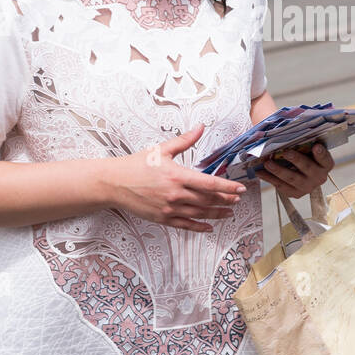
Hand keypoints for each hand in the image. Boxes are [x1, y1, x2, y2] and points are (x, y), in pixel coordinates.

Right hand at [111, 123, 245, 231]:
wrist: (114, 183)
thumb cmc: (137, 165)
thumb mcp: (161, 149)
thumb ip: (184, 140)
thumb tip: (200, 127)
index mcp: (177, 175)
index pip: (209, 183)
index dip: (227, 187)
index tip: (240, 188)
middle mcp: (175, 194)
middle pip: (208, 199)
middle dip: (225, 200)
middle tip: (237, 199)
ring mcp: (169, 208)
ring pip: (200, 213)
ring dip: (217, 213)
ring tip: (229, 212)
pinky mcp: (163, 218)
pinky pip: (185, 225)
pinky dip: (199, 227)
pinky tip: (209, 226)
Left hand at [258, 142, 334, 198]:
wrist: (303, 174)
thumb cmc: (305, 154)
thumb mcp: (309, 147)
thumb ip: (305, 140)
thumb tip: (291, 126)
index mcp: (325, 164)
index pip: (325, 159)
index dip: (321, 153)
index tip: (316, 146)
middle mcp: (319, 177)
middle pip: (307, 168)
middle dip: (296, 160)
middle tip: (285, 152)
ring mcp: (307, 187)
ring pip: (292, 178)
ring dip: (278, 170)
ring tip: (267, 163)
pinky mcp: (295, 193)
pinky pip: (281, 186)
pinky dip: (270, 178)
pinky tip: (260, 172)